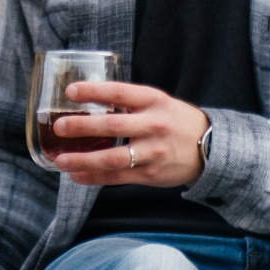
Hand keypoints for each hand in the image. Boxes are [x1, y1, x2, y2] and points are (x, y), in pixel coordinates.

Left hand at [45, 81, 208, 187]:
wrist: (211, 148)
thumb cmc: (177, 121)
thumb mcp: (160, 103)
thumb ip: (130, 102)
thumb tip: (90, 100)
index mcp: (154, 101)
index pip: (119, 92)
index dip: (93, 91)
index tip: (70, 91)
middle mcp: (154, 125)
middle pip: (112, 126)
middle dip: (82, 126)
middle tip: (59, 126)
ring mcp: (153, 152)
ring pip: (112, 158)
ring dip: (83, 160)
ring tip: (61, 160)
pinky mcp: (150, 174)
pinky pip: (117, 177)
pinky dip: (94, 177)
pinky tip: (76, 176)